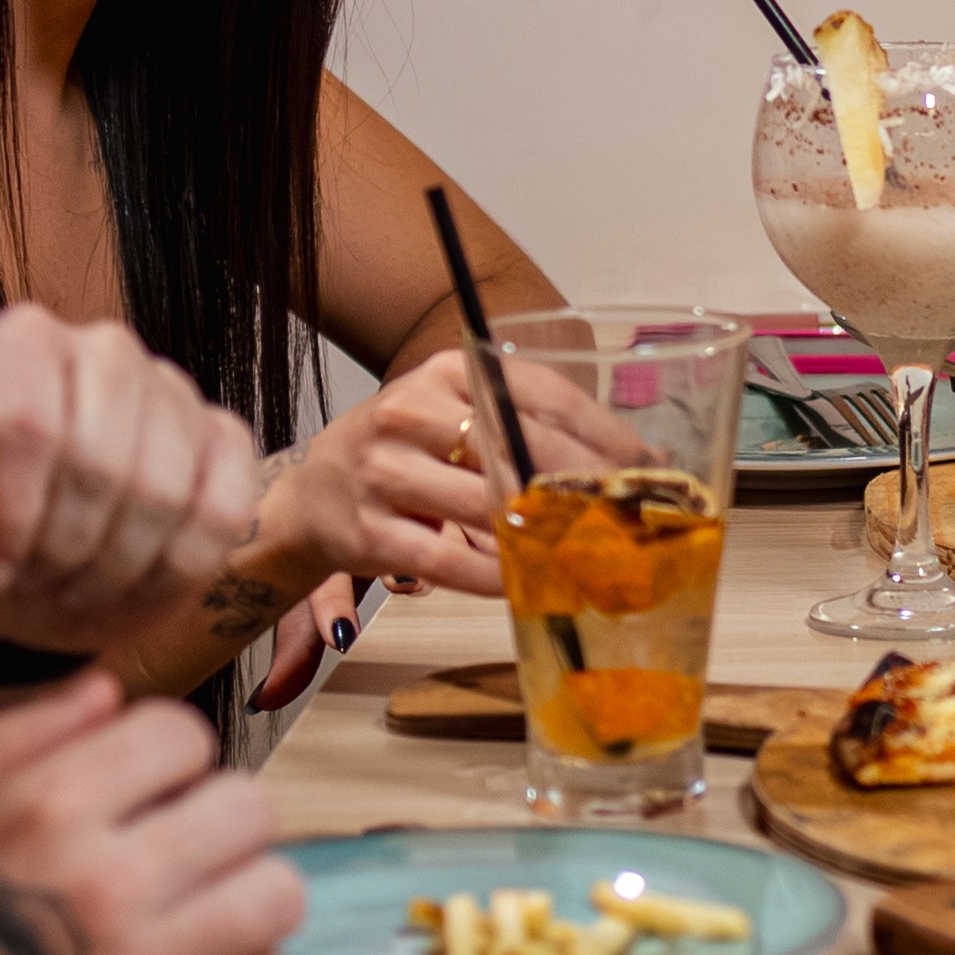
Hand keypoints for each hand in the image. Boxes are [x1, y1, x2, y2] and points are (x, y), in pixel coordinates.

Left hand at [0, 305, 261, 653]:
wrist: (22, 577)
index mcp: (15, 347)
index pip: (29, 426)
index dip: (12, 517)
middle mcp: (102, 349)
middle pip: (101, 461)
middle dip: (64, 549)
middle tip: (33, 581)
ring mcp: (173, 392)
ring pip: (166, 492)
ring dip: (116, 567)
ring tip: (75, 583)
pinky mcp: (224, 442)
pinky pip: (225, 509)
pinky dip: (177, 567)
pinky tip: (136, 581)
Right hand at [0, 684, 300, 954]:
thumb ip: (12, 738)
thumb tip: (110, 691)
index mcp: (41, 812)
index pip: (182, 736)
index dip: (167, 755)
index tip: (145, 787)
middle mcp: (103, 887)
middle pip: (248, 808)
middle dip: (216, 817)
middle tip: (177, 848)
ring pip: (278, 893)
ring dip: (244, 893)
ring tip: (195, 908)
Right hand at [304, 349, 627, 598]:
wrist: (309, 497)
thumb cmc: (403, 455)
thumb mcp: (454, 417)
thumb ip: (523, 427)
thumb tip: (629, 459)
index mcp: (444, 373)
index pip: (540, 393)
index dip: (602, 431)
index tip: (646, 461)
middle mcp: (411, 413)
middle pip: (521, 450)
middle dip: (584, 487)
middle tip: (628, 515)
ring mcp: (385, 472)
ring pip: (487, 508)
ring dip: (545, 536)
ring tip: (591, 552)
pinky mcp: (370, 532)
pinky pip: (449, 561)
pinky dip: (496, 576)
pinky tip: (528, 581)